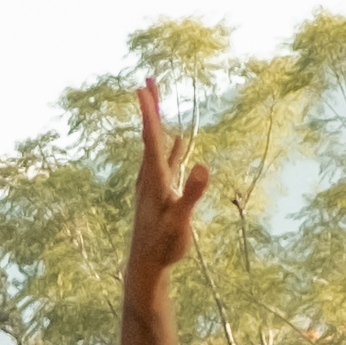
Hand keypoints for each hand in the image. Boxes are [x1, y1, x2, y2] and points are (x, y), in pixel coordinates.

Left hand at [127, 79, 212, 287]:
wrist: (146, 265)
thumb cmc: (163, 245)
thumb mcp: (180, 222)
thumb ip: (191, 195)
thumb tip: (203, 166)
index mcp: (154, 179)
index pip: (151, 138)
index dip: (148, 112)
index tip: (142, 87)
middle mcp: (150, 176)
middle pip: (151, 133)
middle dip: (151, 106)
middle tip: (148, 79)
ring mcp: (154, 183)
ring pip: (156, 144)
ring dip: (158, 121)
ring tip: (157, 100)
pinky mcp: (161, 191)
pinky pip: (166, 160)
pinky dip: (171, 146)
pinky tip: (179, 139)